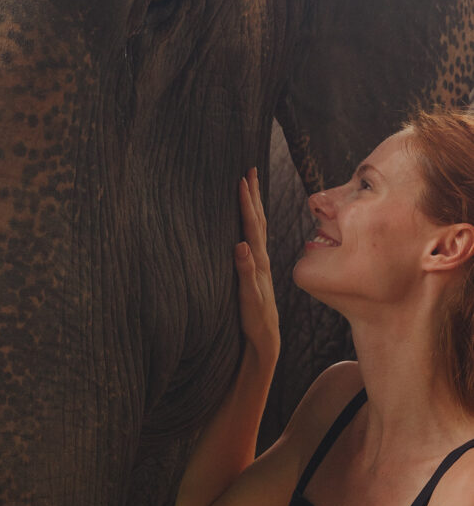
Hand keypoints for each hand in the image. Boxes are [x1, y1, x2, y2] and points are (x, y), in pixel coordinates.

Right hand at [235, 170, 279, 366]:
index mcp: (258, 260)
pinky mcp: (256, 268)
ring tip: (250, 183)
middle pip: (257, 219)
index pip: (252, 225)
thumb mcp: (249, 297)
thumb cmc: (255, 320)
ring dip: (254, 203)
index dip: (247, 203)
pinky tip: (248, 217)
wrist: (265, 337)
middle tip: (249, 169)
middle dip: (253, 194)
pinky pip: (255, 237)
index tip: (242, 179)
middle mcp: (260, 257)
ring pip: (257, 226)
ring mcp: (259, 262)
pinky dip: (252, 221)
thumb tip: (240, 245)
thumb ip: (245, 272)